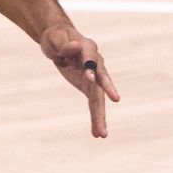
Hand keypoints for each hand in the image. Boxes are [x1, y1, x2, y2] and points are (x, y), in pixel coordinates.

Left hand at [39, 22, 119, 137]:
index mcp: (88, 47)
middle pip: (102, 79)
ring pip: (99, 97)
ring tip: (102, 134)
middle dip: (108, 90)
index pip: (91, 58)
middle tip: (116, 99)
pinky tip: (97, 134)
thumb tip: (75, 45)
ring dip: (100, 115)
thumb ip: (65, 45)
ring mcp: (95, 76)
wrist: (58, 42)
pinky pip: (94, 103)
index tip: (89, 76)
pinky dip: (95, 117)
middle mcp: (96, 63)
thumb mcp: (56, 39)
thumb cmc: (57, 38)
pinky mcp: (89, 86)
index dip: (90, 66)